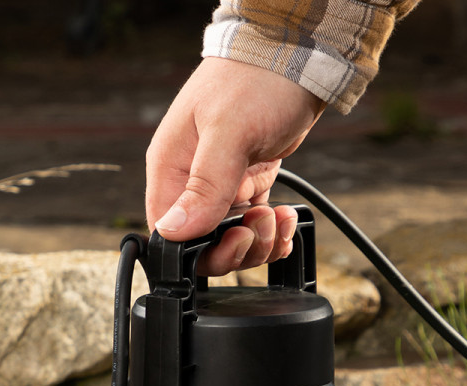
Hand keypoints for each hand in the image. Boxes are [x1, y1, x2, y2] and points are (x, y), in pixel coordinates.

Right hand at [145, 57, 324, 275]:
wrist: (296, 56)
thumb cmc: (256, 80)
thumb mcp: (228, 132)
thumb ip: (204, 185)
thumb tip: (173, 230)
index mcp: (171, 168)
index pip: (169, 234)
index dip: (201, 249)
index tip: (235, 238)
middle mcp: (190, 181)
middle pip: (202, 244)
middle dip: (237, 248)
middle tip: (261, 227)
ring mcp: (219, 185)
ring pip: (230, 240)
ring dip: (260, 241)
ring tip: (278, 217)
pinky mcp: (246, 185)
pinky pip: (252, 225)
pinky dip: (272, 232)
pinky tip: (285, 219)